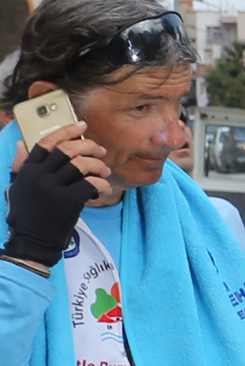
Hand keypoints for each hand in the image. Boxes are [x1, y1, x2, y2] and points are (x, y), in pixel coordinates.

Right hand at [3, 137, 98, 267]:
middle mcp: (39, 176)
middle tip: (100, 150)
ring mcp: (53, 188)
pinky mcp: (67, 201)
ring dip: (99, 166)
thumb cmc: (27, 214)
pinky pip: (91, 184)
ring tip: (105, 171)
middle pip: (67, 150)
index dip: (65, 131)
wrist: (32, 240)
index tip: (81, 125)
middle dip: (88, 146)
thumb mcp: (18, 187)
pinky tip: (104, 189)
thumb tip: (22, 143)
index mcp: (28, 170)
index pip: (46, 142)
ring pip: (82, 165)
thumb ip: (20, 165)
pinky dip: (102, 184)